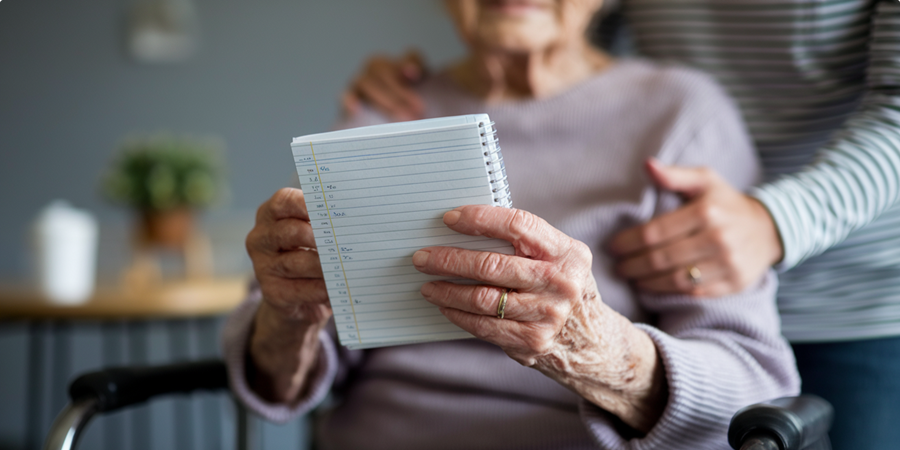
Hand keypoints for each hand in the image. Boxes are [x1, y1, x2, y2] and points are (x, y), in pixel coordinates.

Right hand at [245, 188, 330, 401]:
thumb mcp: (319, 238)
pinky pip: (302, 291)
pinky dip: (324, 290)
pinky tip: (337, 290)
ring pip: (300, 263)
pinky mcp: (273, 296)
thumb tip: (361, 218)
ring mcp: (263, 269)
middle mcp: (261, 239)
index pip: (284, 201)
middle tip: (346, 240)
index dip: (306, 204)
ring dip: (327, 265)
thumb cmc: (316, 259)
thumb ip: (327, 225)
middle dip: (323, 237)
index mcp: (271, 215)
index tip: (329, 208)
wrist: (295, 304)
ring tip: (347, 265)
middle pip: (295, 232)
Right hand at [342, 49, 426, 120]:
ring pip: (368, 82)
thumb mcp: (427, 102)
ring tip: (401, 118)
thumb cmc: (413, 114)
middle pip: (386, 71)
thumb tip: (434, 89)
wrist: (392, 127)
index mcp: (404, 65)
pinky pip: (346, 95)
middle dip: (401, 92)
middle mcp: (381, 68)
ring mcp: (363, 80)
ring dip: (384, 99)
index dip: (411, 62)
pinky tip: (357, 109)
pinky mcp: (350, 97)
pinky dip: (349, 99)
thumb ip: (431, 93)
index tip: (416, 76)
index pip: (410, 56)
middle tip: (417, 111)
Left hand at [413, 205, 666, 432]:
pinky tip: (445, 306)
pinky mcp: (533, 342)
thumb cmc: (563, 289)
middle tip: (422, 257)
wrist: (592, 343)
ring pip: (483, 299)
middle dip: (450, 260)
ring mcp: (548, 316)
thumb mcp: (561, 259)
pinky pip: (484, 326)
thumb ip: (526, 244)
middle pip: (493, 265)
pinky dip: (458, 315)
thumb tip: (464, 228)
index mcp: (568, 253)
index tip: (448, 218)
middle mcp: (561, 283)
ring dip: (447, 291)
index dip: (480, 219)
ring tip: (427, 284)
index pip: (518, 225)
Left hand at [609, 159, 783, 296]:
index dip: (629, 242)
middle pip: (661, 258)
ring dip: (646, 281)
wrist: (768, 230)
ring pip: (675, 279)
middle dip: (633, 264)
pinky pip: (693, 292)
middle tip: (618, 266)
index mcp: (706, 212)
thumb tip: (647, 165)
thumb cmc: (725, 202)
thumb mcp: (704, 180)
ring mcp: (727, 264)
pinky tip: (652, 286)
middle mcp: (718, 239)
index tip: (613, 246)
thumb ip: (674, 175)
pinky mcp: (733, 283)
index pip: (655, 232)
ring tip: (631, 277)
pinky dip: (668, 292)